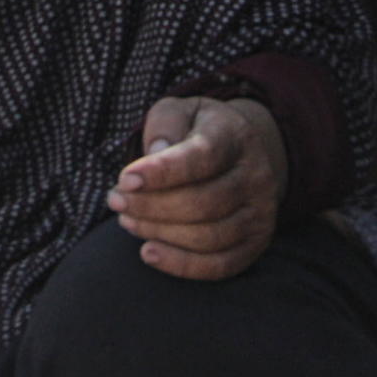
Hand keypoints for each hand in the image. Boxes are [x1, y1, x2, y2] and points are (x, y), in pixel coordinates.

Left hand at [109, 94, 284, 280]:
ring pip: (208, 236)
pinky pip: (218, 266)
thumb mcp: (179, 111)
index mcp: (236, 137)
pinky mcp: (254, 244)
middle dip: (151, 206)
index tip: (125, 180)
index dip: (162, 171)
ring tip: (127, 221)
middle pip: (203, 202)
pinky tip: (148, 252)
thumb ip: (165, 124)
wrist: (239, 154)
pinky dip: (180, 264)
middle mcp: (256, 176)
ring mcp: (259, 213)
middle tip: (116, 201)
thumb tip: (156, 154)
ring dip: (159, 232)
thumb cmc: (197, 132)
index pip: (203, 156)